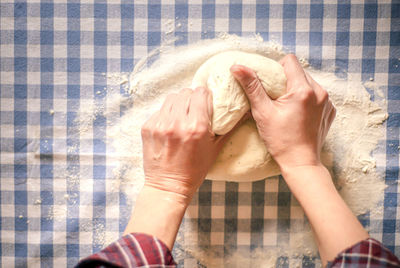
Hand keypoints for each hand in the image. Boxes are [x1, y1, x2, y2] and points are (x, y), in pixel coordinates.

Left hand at [141, 87, 227, 204]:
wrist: (168, 186)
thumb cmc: (194, 169)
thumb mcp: (216, 149)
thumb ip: (229, 127)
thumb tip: (243, 111)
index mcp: (196, 126)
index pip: (200, 93)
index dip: (205, 96)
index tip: (205, 102)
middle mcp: (177, 123)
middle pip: (185, 93)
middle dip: (192, 99)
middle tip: (194, 110)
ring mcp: (160, 124)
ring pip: (171, 98)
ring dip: (178, 104)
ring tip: (182, 116)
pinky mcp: (148, 127)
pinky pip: (159, 111)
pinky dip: (166, 115)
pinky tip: (170, 127)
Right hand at [230, 54, 335, 170]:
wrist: (300, 162)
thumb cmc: (280, 140)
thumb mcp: (262, 112)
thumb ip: (252, 86)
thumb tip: (237, 67)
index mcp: (303, 90)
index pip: (290, 61)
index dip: (276, 68)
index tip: (269, 83)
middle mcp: (320, 92)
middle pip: (299, 72)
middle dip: (286, 79)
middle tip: (275, 96)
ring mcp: (327, 102)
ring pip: (308, 83)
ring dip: (296, 89)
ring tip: (286, 106)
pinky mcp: (330, 111)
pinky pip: (317, 95)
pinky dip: (307, 100)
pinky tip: (298, 114)